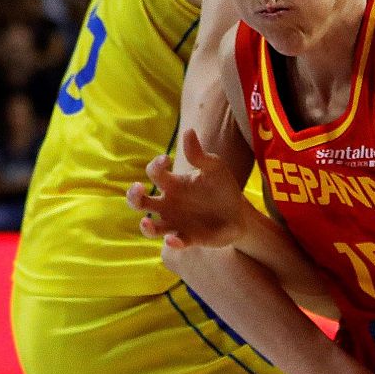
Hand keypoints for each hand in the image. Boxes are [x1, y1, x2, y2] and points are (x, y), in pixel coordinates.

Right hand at [126, 129, 246, 249]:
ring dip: (146, 227)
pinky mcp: (187, 238)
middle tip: (138, 188)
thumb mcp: (215, 169)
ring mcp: (175, 222)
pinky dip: (173, 242)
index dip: (155, 165)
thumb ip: (200, 155)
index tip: (166, 160)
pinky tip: (175, 239)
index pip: (154, 173)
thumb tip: (188, 131)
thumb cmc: (222, 188)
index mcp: (173, 184)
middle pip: (140, 202)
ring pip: (151, 227)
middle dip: (133, 196)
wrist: (240, 214)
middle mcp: (168, 204)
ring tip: (147, 222)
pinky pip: (175, 242)